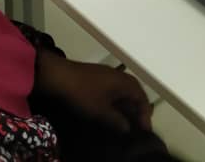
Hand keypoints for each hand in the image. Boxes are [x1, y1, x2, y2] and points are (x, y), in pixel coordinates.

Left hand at [35, 52, 151, 134]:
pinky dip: (117, 101)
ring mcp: (108, 75)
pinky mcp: (98, 77)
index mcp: (123, 82)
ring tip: (126, 122)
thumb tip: (128, 128)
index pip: (142, 97)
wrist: (60, 76)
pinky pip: (115, 90)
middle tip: (137, 126)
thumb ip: (118, 121)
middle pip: (135, 92)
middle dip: (138, 109)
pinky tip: (112, 112)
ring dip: (127, 106)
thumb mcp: (101, 112)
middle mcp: (118, 75)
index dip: (145, 114)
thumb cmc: (84, 93)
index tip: (144, 129)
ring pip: (124, 91)